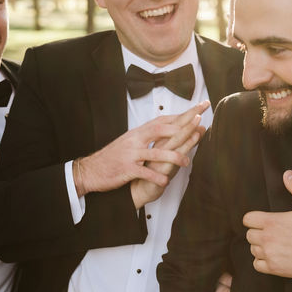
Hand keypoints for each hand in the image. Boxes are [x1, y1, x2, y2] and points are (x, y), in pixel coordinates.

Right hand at [75, 101, 209, 195]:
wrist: (91, 169)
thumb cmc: (114, 156)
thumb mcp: (131, 141)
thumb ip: (148, 134)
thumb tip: (166, 126)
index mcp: (138, 133)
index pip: (163, 120)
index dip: (181, 115)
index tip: (198, 110)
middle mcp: (135, 140)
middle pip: (162, 129)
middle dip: (182, 126)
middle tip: (200, 123)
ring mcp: (131, 154)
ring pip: (155, 152)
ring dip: (172, 157)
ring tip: (186, 162)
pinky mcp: (126, 169)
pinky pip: (143, 172)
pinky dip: (155, 177)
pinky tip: (165, 182)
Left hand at [242, 170, 291, 278]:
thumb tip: (287, 175)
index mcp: (273, 221)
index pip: (248, 219)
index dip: (254, 219)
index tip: (262, 221)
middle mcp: (268, 238)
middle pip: (249, 235)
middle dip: (258, 233)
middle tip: (272, 233)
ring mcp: (270, 254)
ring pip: (253, 250)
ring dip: (261, 247)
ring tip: (275, 245)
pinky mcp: (275, 268)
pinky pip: (257, 265)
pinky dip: (262, 262)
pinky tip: (273, 257)